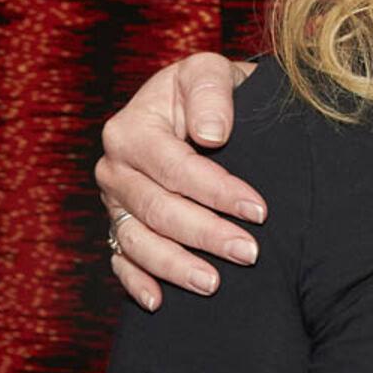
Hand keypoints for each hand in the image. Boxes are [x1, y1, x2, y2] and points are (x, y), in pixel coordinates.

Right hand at [95, 53, 260, 309]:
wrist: (193, 105)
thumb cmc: (205, 89)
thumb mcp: (209, 71)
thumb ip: (211, 93)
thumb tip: (211, 135)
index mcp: (130, 129)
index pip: (175, 168)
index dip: (217, 191)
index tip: (258, 210)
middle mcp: (114, 168)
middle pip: (158, 210)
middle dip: (205, 235)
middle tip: (250, 253)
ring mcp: (114, 201)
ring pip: (138, 241)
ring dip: (175, 266)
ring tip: (214, 283)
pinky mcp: (118, 223)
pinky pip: (120, 259)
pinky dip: (136, 282)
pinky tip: (159, 301)